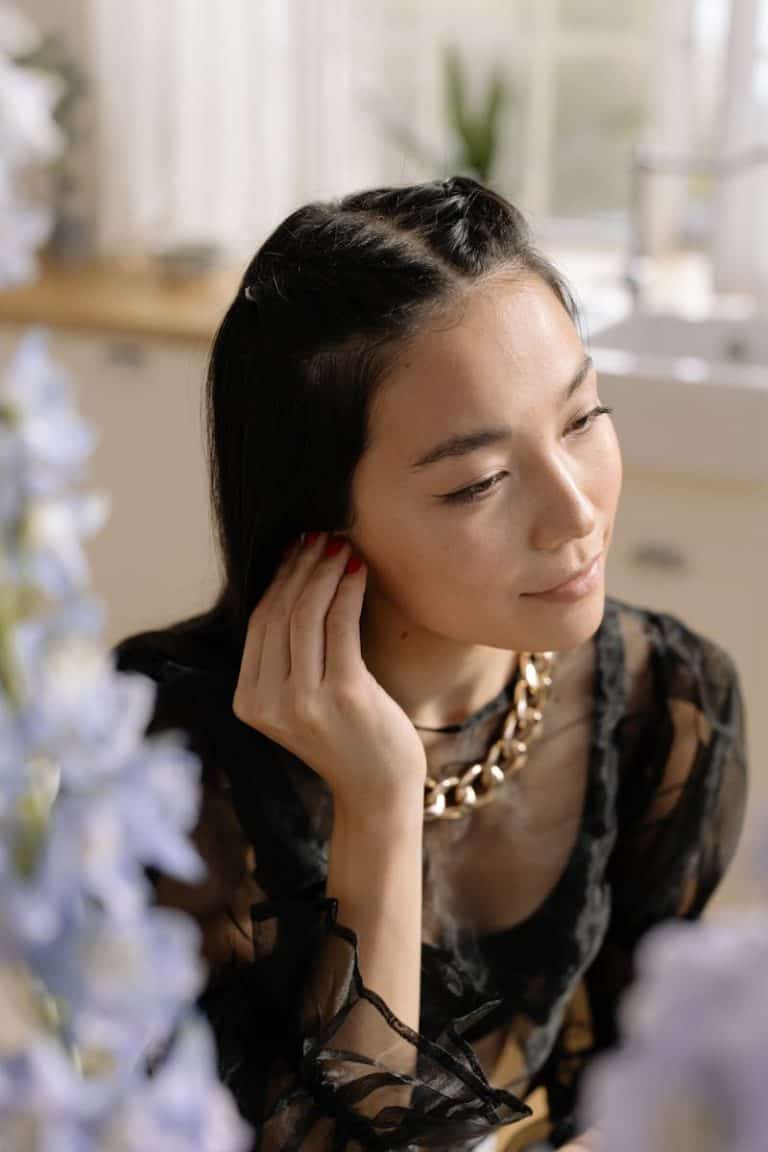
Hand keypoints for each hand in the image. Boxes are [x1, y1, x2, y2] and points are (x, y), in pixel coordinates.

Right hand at [232, 531, 427, 811]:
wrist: (379, 790)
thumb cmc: (347, 736)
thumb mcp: (301, 697)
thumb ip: (287, 655)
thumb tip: (292, 576)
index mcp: (248, 701)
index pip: (259, 622)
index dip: (278, 578)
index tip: (298, 547)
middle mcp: (268, 702)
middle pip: (279, 613)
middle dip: (301, 567)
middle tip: (322, 535)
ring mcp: (302, 701)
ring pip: (305, 614)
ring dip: (324, 572)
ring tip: (342, 545)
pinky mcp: (342, 695)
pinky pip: (340, 626)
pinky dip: (349, 590)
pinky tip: (360, 570)